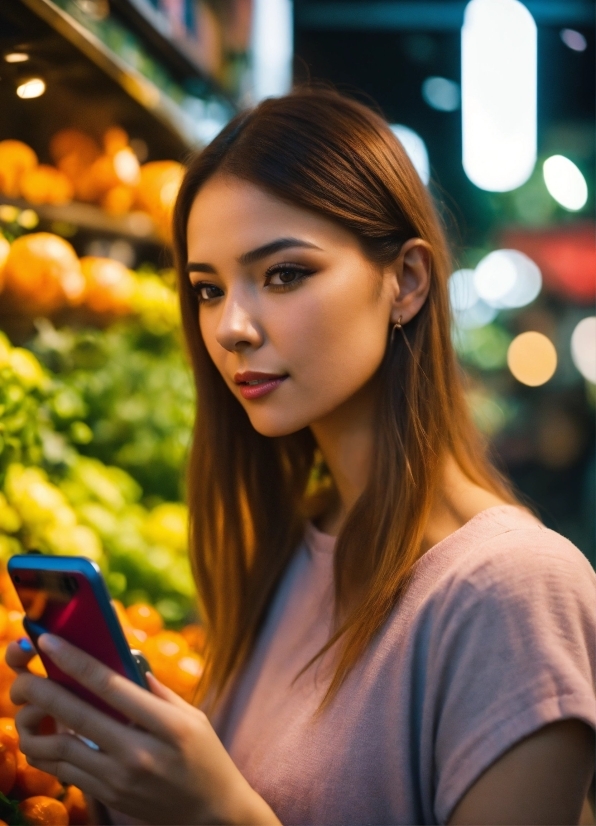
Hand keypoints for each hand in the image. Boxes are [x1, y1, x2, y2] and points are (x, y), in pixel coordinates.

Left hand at [8, 635, 280, 824]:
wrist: (211, 815)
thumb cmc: (207, 757)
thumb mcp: (192, 716)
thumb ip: (157, 690)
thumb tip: (125, 663)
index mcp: (166, 725)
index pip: (111, 687)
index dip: (76, 662)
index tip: (50, 643)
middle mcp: (138, 754)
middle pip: (78, 716)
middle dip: (43, 692)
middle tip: (22, 676)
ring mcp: (120, 780)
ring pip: (62, 749)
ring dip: (38, 725)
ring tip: (29, 707)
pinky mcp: (108, 797)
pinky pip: (66, 772)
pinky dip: (48, 752)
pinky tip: (42, 734)